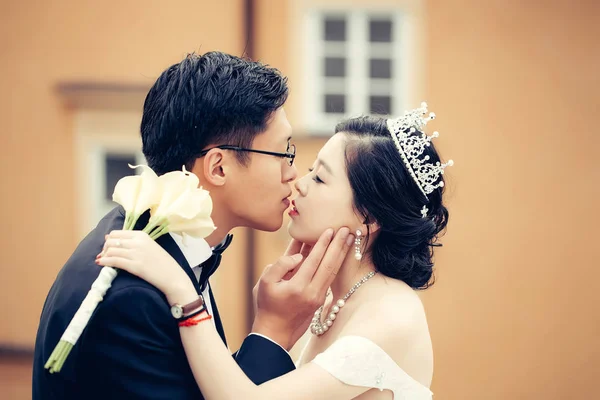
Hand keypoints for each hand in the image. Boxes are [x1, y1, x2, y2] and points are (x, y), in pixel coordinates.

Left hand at [96, 230, 196, 304]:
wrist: (172, 276)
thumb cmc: (162, 263)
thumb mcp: (149, 246)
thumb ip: (133, 242)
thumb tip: (110, 238)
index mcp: (142, 235)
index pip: (117, 233)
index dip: (108, 241)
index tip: (108, 249)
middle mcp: (138, 242)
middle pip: (111, 241)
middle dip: (104, 248)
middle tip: (104, 256)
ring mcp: (136, 253)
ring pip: (111, 250)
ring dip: (104, 256)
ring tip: (102, 261)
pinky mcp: (135, 266)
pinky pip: (114, 261)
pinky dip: (105, 262)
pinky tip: (101, 264)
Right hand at [252, 227, 352, 349]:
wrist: (275, 333)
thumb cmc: (267, 306)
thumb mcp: (264, 283)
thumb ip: (280, 265)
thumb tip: (298, 255)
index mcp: (297, 287)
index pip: (313, 260)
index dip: (322, 243)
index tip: (330, 230)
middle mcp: (312, 292)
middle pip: (329, 264)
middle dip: (338, 245)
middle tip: (346, 229)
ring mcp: (318, 298)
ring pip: (333, 271)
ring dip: (341, 254)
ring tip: (349, 239)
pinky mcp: (320, 300)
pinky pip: (329, 278)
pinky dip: (335, 264)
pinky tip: (339, 254)